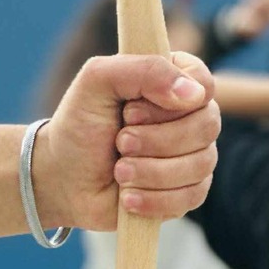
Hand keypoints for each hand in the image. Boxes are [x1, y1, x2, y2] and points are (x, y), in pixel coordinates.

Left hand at [35, 53, 217, 229]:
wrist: (61, 178)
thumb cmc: (80, 125)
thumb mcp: (96, 82)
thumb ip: (142, 70)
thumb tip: (194, 93)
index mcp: (173, 82)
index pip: (203, 84)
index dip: (169, 102)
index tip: (130, 112)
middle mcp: (191, 117)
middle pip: (206, 126)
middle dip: (154, 139)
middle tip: (119, 142)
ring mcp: (194, 155)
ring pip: (199, 164)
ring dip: (149, 171)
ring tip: (118, 170)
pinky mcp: (189, 191)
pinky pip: (191, 196)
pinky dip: (153, 199)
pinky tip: (127, 196)